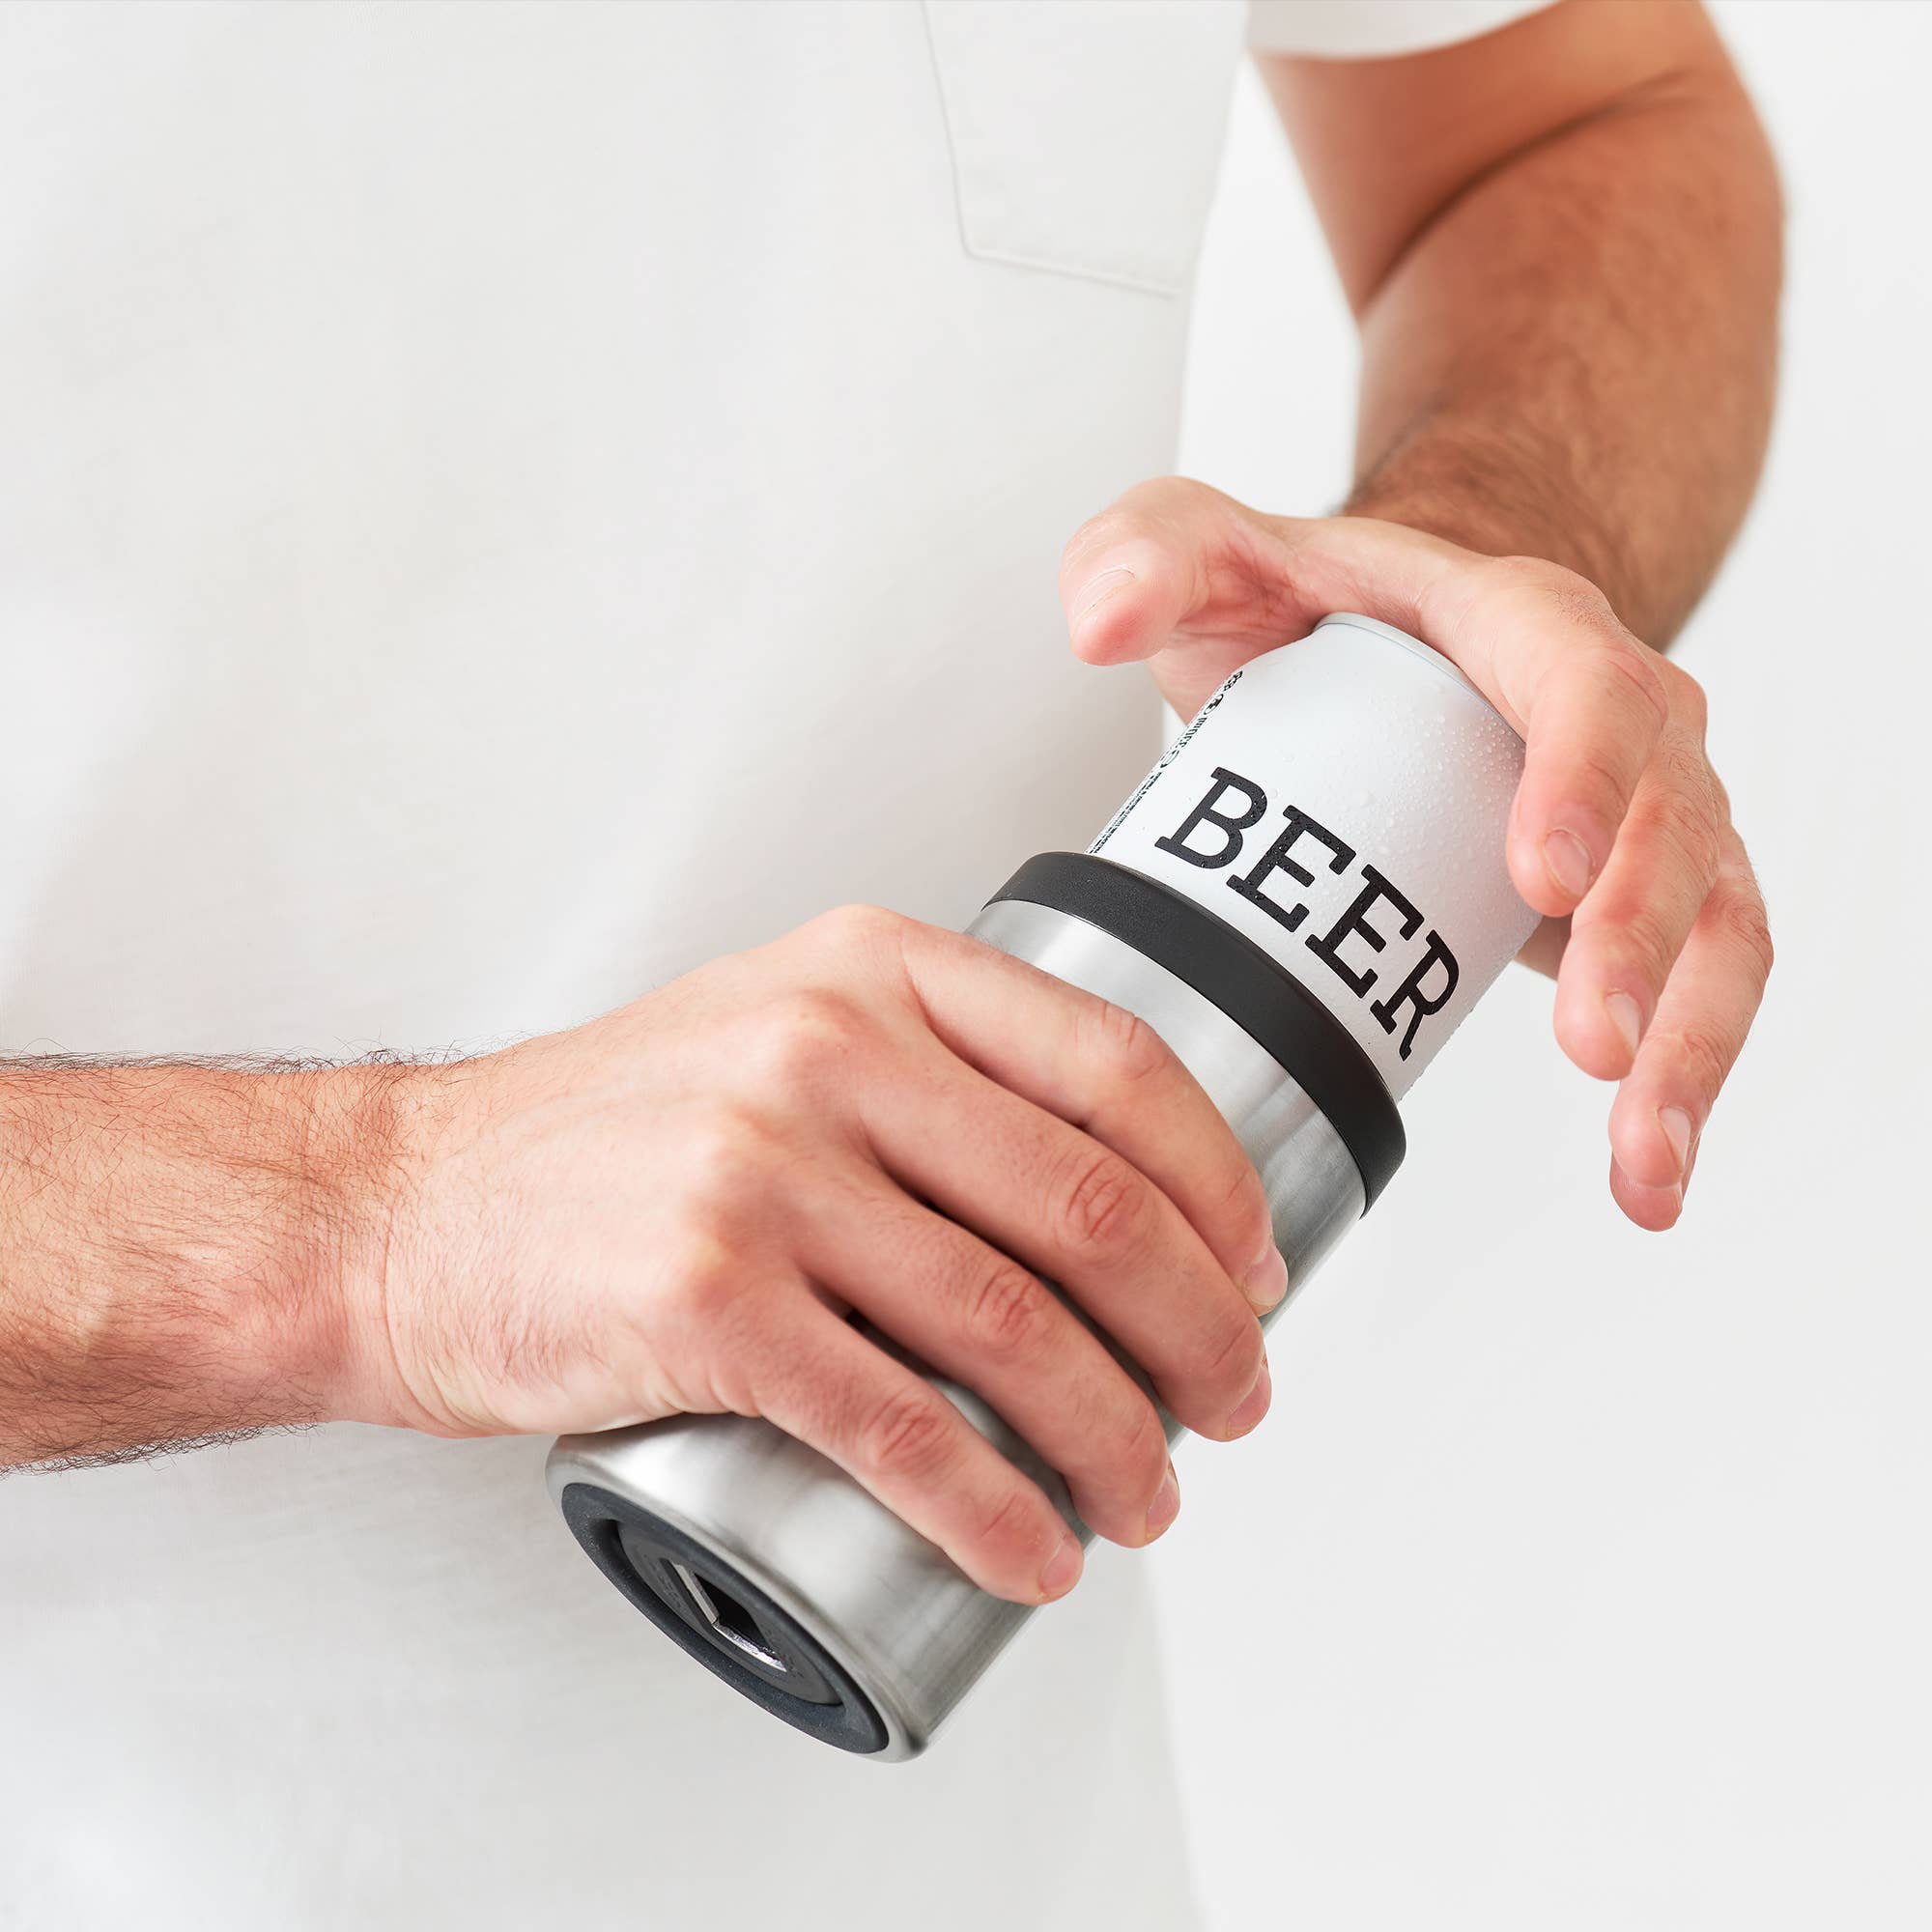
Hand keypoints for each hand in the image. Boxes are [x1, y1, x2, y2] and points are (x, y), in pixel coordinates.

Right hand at [355, 907, 1282, 1603]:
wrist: (407, 1207)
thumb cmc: (606, 1137)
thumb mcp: (779, 1029)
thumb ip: (931, 1074)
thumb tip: (1115, 1203)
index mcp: (872, 970)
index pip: (1118, 1065)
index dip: (1222, 1186)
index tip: (1258, 1269)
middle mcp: (827, 1048)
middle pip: (1093, 1208)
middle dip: (1202, 1331)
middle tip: (1233, 1401)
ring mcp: (763, 1170)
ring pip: (1015, 1325)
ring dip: (1117, 1438)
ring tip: (1146, 1498)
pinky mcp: (705, 1298)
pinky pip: (900, 1423)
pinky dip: (992, 1507)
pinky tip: (1030, 1551)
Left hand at [1059, 478, 1771, 1231]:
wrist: (1387, 639)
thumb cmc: (1306, 608)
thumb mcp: (1214, 557)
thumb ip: (1146, 553)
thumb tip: (1099, 620)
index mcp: (1517, 624)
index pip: (1580, 684)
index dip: (1580, 777)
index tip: (1538, 875)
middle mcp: (1614, 712)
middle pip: (1670, 816)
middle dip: (1642, 936)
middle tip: (1591, 1043)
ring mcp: (1642, 806)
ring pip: (1713, 914)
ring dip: (1690, 1036)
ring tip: (1638, 1148)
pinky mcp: (1641, 892)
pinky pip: (1704, 976)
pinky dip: (1689, 1075)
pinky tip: (1645, 1174)